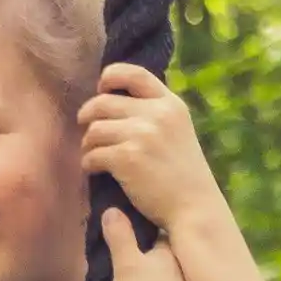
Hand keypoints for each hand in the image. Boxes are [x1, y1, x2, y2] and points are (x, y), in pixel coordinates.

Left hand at [79, 64, 225, 234]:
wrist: (193, 207)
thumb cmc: (183, 174)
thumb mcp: (178, 131)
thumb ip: (155, 113)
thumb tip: (114, 100)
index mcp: (170, 104)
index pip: (134, 73)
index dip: (110, 77)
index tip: (101, 90)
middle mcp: (156, 114)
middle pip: (103, 102)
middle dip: (88, 116)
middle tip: (87, 130)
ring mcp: (141, 135)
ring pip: (94, 129)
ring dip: (88, 143)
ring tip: (93, 154)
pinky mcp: (126, 158)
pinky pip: (92, 154)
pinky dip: (88, 163)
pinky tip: (94, 170)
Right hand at [98, 207, 194, 280]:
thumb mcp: (125, 263)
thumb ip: (119, 236)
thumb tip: (111, 210)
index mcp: (173, 256)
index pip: (163, 239)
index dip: (149, 241)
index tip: (136, 245)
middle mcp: (188, 276)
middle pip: (171, 266)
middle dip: (157, 268)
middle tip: (137, 276)